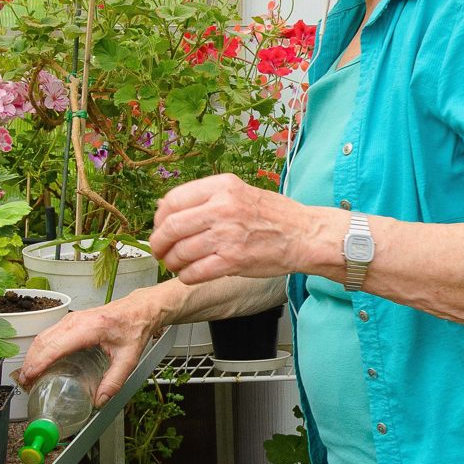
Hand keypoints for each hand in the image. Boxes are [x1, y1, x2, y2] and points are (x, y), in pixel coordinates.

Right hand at [15, 291, 160, 406]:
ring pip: (44, 336)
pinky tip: (40, 362)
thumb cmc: (134, 327)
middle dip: (30, 362)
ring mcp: (72, 318)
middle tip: (26, 384)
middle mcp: (77, 320)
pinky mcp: (72, 320)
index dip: (39, 363)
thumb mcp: (129, 358)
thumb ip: (114, 381)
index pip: (56, 346)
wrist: (140, 308)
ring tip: (29, 376)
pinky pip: (49, 333)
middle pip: (44, 341)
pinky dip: (40, 348)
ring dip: (33, 355)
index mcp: (91, 328)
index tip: (29, 378)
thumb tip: (100, 400)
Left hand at [150, 173, 318, 283]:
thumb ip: (205, 198)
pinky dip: (187, 276)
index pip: (173, 200)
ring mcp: (227, 234)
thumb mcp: (239, 192)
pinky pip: (195, 272)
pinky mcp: (233, 260)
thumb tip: (165, 207)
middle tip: (160, 251)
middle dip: (159, 243)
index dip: (159, 218)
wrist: (305, 234)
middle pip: (171, 227)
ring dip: (172, 262)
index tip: (160, 228)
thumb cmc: (275, 215)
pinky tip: (191, 274)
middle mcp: (223, 207)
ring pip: (180, 252)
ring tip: (176, 264)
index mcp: (223, 186)